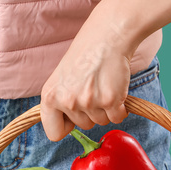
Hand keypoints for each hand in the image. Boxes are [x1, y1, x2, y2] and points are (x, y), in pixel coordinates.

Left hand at [40, 15, 134, 142]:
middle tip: (92, 88)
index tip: (72, 115)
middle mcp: (67, 101)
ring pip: (101, 122)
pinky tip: (115, 89)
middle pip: (83, 126)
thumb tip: (63, 127)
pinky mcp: (110, 100)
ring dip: (105, 109)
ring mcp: (88, 102)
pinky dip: (121, 108)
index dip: (66, 125)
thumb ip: (60, 102)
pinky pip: (117, 118)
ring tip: (102, 85)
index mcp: (49, 97)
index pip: (54, 133)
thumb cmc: (85, 56)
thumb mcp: (60, 79)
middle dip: (90, 112)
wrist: (107, 37)